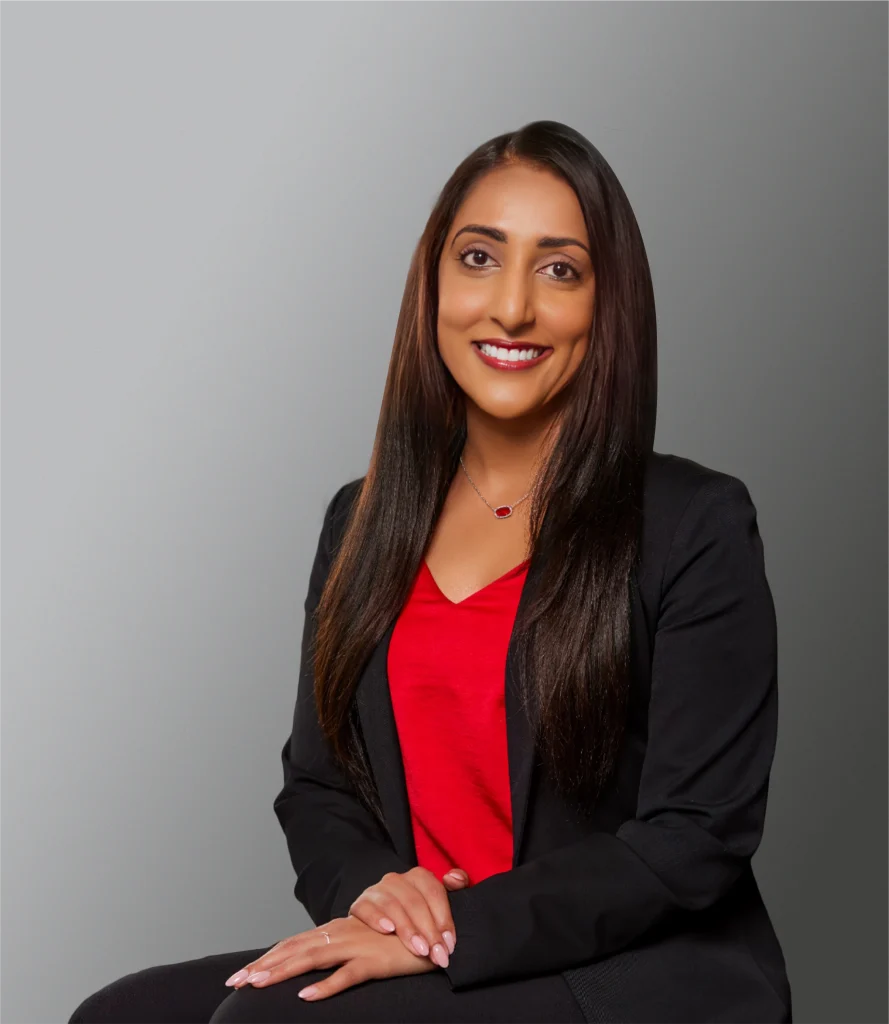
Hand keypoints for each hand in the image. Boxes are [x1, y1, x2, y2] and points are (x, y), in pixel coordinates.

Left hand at [225, 913, 437, 1000]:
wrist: (436, 930)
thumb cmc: (403, 941)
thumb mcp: (370, 945)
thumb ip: (347, 952)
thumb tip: (322, 970)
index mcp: (340, 931)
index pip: (297, 943)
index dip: (270, 957)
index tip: (244, 974)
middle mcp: (343, 934)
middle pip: (296, 949)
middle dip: (264, 965)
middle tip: (235, 982)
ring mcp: (358, 946)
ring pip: (313, 958)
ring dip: (284, 972)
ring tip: (258, 985)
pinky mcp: (375, 961)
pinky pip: (348, 975)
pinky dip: (326, 986)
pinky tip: (307, 997)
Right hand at [346, 865, 469, 967]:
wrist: (383, 929)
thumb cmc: (419, 918)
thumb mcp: (439, 904)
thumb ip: (455, 888)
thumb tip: (455, 879)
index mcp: (419, 876)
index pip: (434, 892)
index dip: (444, 918)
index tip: (449, 944)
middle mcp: (397, 879)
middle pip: (415, 902)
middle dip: (428, 931)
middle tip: (436, 954)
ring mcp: (377, 890)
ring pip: (392, 905)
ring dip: (407, 929)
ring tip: (419, 949)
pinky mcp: (360, 904)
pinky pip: (365, 907)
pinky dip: (376, 917)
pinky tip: (387, 930)